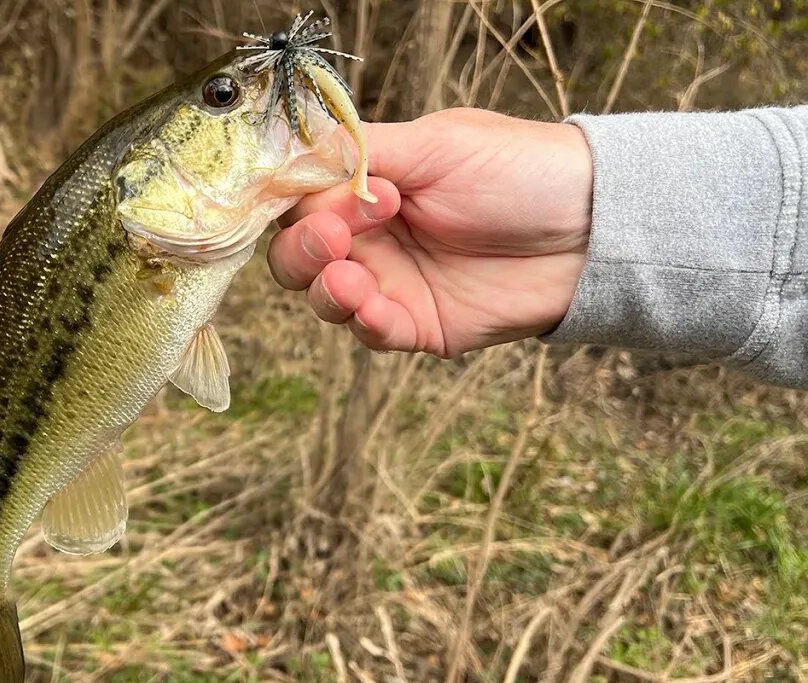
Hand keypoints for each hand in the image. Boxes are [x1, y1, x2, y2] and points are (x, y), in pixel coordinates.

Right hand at [268, 107, 592, 356]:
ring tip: (348, 277)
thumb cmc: (521, 171)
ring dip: (323, 287)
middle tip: (337, 237)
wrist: (591, 226)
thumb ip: (363, 150)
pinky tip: (372, 305)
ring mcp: (391, 282)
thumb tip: (295, 149)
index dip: (297, 201)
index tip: (321, 196)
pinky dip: (362, 321)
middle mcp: (371, 235)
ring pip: (322, 296)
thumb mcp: (437, 145)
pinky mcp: (418, 325)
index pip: (300, 198)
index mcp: (367, 186)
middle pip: (296, 253)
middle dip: (303, 248)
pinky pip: (370, 332)